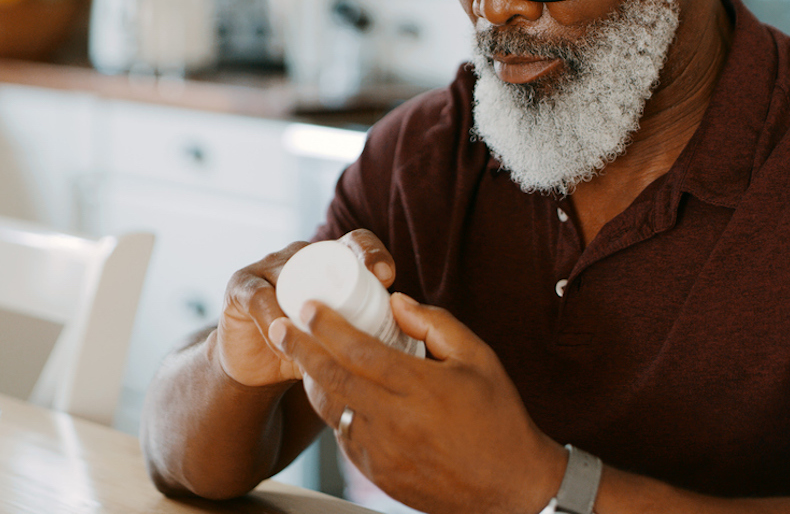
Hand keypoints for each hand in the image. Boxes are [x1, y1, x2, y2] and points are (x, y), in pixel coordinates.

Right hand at [216, 230, 396, 388]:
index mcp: (330, 261)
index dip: (372, 253)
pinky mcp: (241, 286)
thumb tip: (414, 344)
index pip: (356, 242)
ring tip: (323, 333)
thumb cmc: (310, 349)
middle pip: (325, 252)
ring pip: (293, 275)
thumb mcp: (344, 338)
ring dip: (308, 304)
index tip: (388, 278)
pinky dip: (274, 320)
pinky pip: (260, 298)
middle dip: (346, 271)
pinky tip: (284, 340)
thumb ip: (370, 332)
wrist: (258, 368)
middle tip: (365, 297)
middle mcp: (301, 255)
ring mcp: (269, 266)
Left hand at [268, 293, 565, 513]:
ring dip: (311, 381)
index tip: (308, 307)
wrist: (511, 487)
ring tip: (298, 357)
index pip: (360, 351)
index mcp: (420, 388)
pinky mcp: (379, 474)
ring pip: (332, 411)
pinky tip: (333, 393)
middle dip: (300, 349)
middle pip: (333, 379)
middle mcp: (395, 421)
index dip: (328, 327)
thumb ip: (435, 324)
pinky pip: (344, 437)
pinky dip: (334, 412)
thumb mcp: (478, 358)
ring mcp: (383, 452)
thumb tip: (396, 302)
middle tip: (278, 327)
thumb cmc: (498, 417)